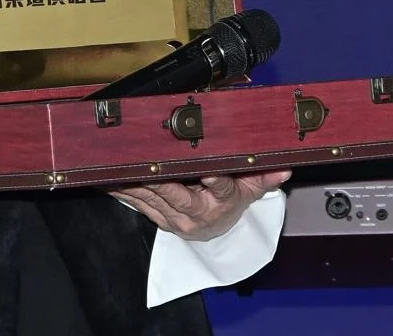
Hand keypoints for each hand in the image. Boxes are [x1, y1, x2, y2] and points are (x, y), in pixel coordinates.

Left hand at [110, 170, 289, 241]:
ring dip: (134, 182)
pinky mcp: (159, 218)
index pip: (220, 186)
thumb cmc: (230, 203)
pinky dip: (123, 191)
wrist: (216, 231)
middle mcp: (197, 212)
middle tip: (144, 162)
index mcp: (221, 201)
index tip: (206, 171)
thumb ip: (263, 178)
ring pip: (153, 197)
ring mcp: (175, 218)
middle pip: (176, 193)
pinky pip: (138, 203)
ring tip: (118, 165)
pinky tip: (109, 178)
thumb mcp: (249, 191)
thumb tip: (282, 169)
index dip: (212, 179)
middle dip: (158, 178)